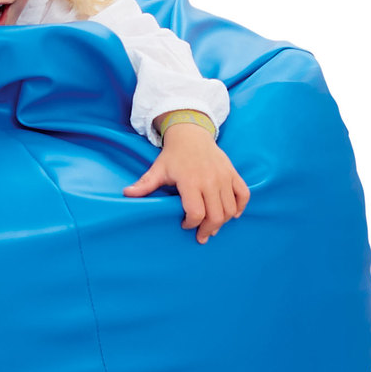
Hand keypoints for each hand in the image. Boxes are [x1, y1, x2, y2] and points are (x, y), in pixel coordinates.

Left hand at [124, 121, 249, 242]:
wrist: (191, 135)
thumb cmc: (173, 156)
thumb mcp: (157, 169)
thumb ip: (144, 184)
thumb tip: (126, 194)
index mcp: (190, 181)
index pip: (196, 213)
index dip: (191, 224)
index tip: (184, 225)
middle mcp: (210, 180)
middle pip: (216, 215)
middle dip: (207, 230)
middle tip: (201, 236)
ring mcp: (224, 177)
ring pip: (230, 209)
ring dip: (222, 222)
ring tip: (212, 227)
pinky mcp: (233, 174)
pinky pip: (244, 195)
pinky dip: (240, 207)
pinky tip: (232, 215)